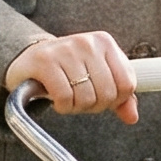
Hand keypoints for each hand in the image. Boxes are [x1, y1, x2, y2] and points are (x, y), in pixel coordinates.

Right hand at [6, 32, 138, 123]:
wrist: (27, 61)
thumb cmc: (67, 71)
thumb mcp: (96, 79)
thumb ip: (119, 97)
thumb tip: (132, 117)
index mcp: (105, 43)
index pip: (127, 84)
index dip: (115, 100)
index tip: (99, 97)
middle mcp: (87, 43)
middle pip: (108, 94)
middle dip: (94, 106)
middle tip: (79, 99)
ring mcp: (66, 50)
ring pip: (87, 98)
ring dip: (76, 107)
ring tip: (67, 97)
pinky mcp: (45, 62)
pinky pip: (65, 98)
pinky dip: (63, 107)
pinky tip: (56, 100)